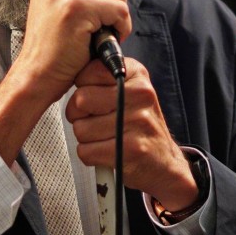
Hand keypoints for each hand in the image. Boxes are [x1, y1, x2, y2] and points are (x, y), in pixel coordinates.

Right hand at [15, 0, 131, 102]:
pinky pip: (120, 11)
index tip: (83, 11)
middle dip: (112, 5)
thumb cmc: (58, 39)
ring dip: (114, 19)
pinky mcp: (74, 7)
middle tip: (87, 25)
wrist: (38, 72)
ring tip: (90, 33)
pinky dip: (118, 30)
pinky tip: (96, 40)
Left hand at [66, 57, 199, 210]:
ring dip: (86, 138)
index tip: (94, 99)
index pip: (90, 71)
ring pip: (81, 128)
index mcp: (137, 75)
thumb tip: (72, 72)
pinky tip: (106, 152)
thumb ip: (104, 78)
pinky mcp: (131, 149)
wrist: (163, 163)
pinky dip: (90, 155)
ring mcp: (138, 122)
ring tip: (105, 137)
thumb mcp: (129, 91)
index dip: (83, 88)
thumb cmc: (138, 126)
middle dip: (78, 115)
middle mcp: (140, 95)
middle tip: (94, 121)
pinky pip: (86, 151)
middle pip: (81, 100)